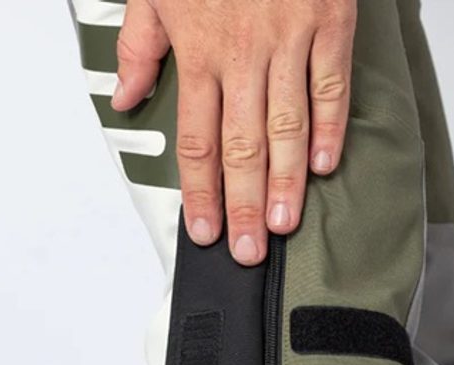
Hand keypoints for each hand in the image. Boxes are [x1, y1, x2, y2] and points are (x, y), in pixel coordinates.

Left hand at [112, 0, 356, 265]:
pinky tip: (324, 168)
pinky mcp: (328, 20)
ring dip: (284, 183)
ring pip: (287, 127)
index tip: (204, 231)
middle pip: (242, 147)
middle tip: (246, 252)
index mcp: (197, 49)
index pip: (196, 141)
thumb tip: (122, 97)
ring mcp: (289, 38)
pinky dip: (330, 128)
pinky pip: (331, 85)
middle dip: (242, 206)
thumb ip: (139, 45)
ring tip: (281, 227)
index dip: (200, 192)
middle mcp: (241, 53)